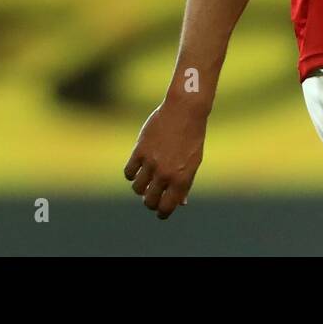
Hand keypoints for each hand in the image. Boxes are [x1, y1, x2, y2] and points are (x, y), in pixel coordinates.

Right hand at [124, 99, 205, 219]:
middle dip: (150, 202)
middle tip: (151, 196)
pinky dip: (131, 174)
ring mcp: (151, 162)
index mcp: (182, 179)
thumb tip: (181, 204)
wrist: (185, 111)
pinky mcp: (140, 151)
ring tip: (146, 180)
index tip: (160, 211)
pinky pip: (128, 172)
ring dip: (140, 188)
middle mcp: (166, 174)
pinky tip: (138, 168)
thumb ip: (186, 184)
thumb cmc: (192, 137)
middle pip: (149, 201)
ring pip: (137, 188)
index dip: (162, 213)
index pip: (166, 207)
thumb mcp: (194, 162)